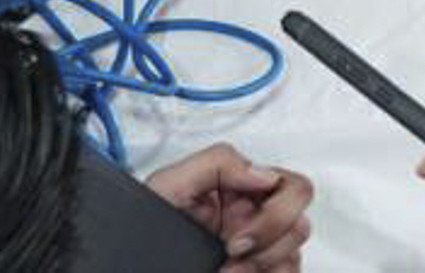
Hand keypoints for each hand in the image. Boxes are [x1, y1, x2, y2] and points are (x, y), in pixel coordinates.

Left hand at [145, 145, 315, 272]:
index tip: (239, 235)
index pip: (291, 187)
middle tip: (234, 253)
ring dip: (264, 266)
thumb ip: (218, 163)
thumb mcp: (170, 184)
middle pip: (299, 223)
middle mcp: (253, 220)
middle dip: (270, 241)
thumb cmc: (139, 228)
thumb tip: (264, 173)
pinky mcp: (253, 272)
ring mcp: (256, 252)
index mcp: (241, 191)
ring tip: (227, 272)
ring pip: (293, 256)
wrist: (126, 263)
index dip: (276, 212)